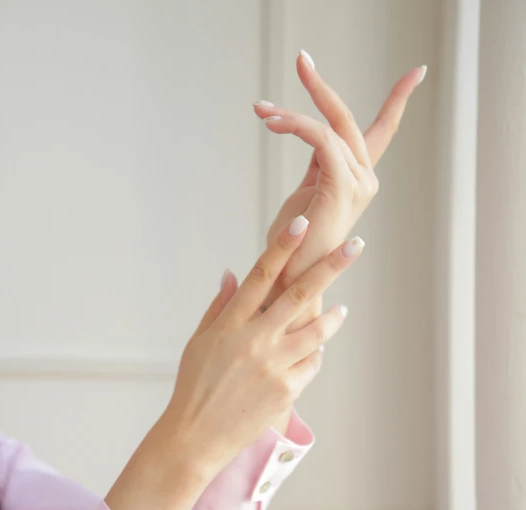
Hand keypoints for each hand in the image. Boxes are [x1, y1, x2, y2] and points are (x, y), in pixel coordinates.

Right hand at [160, 216, 359, 474]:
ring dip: (333, 316)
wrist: (196, 436)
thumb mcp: (199, 342)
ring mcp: (274, 365)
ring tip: (341, 310)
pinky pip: (312, 363)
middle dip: (330, 266)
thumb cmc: (194, 386)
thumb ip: (219, 306)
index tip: (303, 223)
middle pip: (300, 294)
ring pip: (317, 330)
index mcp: (230, 323)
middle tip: (355, 245)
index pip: (261, 275)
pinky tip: (314, 351)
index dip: (283, 246)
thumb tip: (233, 272)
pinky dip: (315, 353)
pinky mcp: (287, 389)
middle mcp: (255, 340)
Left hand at [253, 52, 426, 329]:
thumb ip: (317, 166)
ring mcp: (357, 185)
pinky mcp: (341, 189)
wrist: (288, 282)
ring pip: (331, 127)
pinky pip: (322, 141)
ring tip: (262, 111)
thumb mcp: (305, 195)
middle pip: (349, 121)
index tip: (416, 74)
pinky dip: (297, 126)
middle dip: (323, 87)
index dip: (398, 102)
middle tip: (302, 59)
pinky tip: (272, 124)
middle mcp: (363, 180)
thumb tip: (315, 135)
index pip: (380, 132)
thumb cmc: (292, 246)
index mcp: (356, 179)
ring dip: (293, 113)